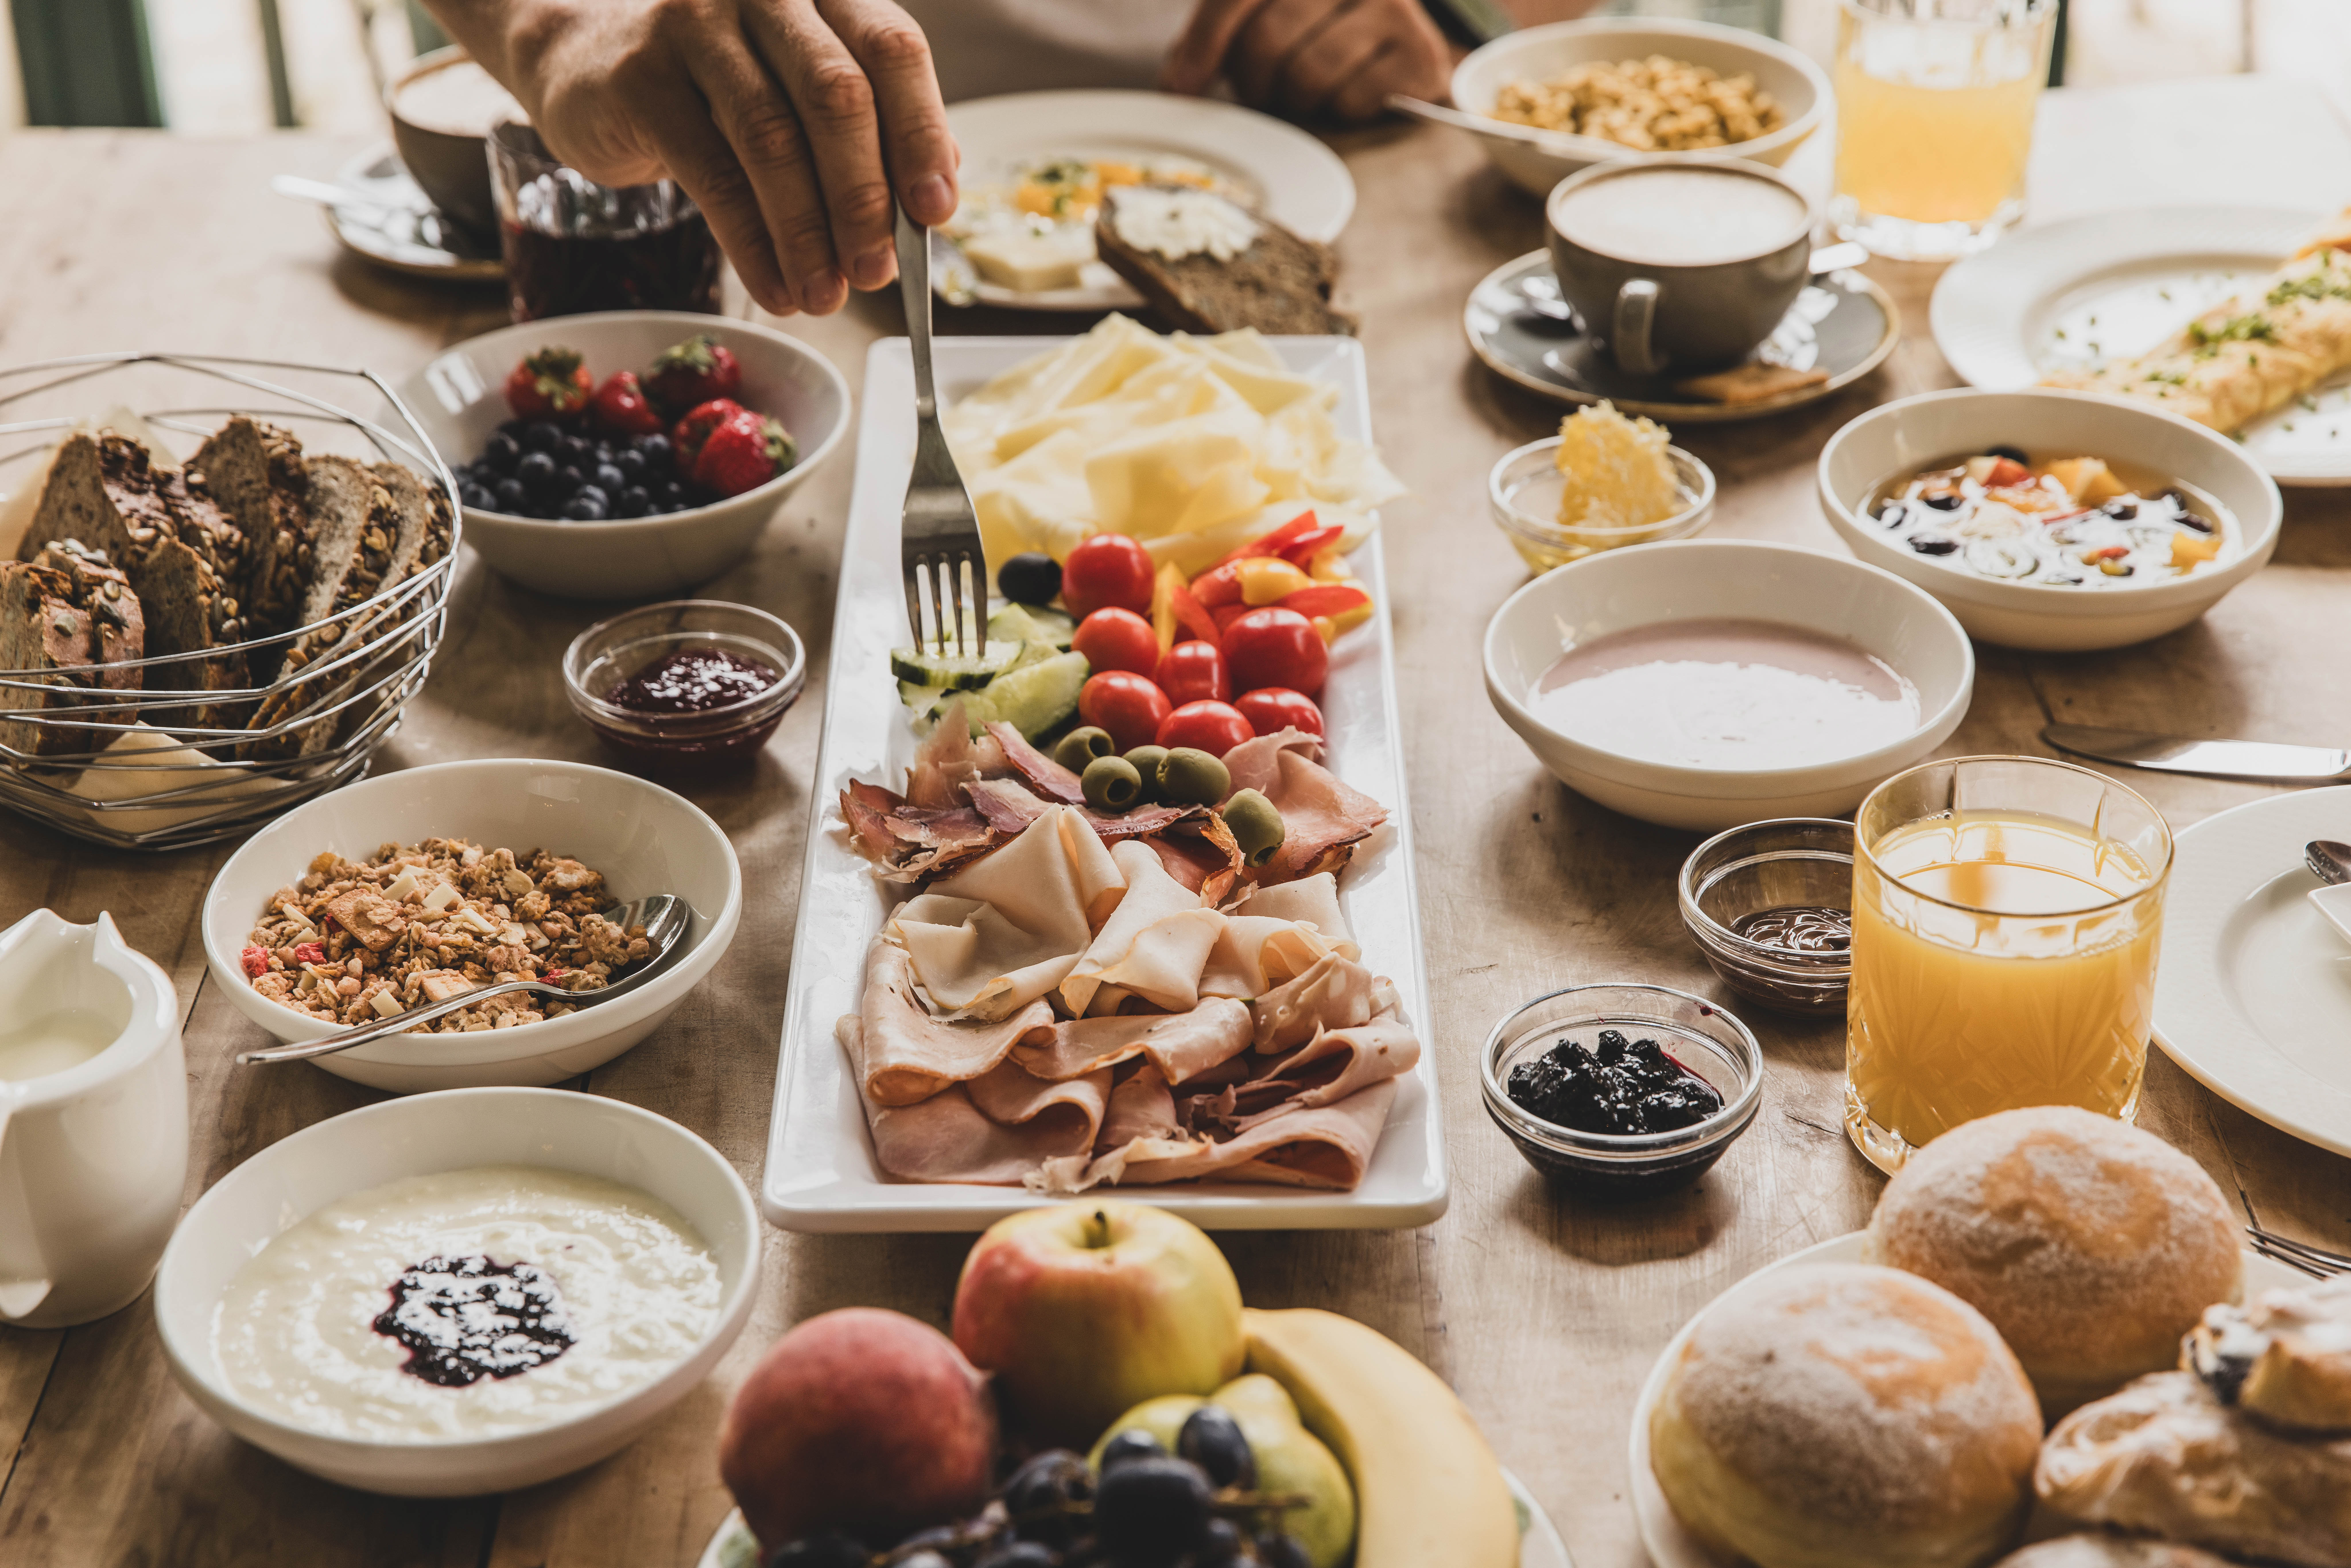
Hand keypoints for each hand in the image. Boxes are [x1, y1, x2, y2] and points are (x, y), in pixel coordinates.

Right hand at [431, 0, 958, 314]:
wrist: (592, 65)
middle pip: (837, 95)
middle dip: (864, 198)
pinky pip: (713, 177)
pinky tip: (775, 290)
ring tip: (825, 297)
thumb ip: (872, 128)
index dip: (921, 133)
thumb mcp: (801, 92)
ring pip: (773, 141)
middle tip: (876, 274)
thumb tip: (937, 193)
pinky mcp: (642, 79)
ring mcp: (695, 26)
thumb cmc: (722, 87)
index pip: (892, 50)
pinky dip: (753, 246)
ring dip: (807, 235)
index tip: (936, 212)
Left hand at [1161, 0, 1448, 122]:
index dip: (1203, 43)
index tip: (1180, 88)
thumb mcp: (1272, 16)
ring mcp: (1390, 7)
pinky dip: (1343, 109)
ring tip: (1310, 89)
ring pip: (1309, 73)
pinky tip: (1353, 91)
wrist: (1407, 44)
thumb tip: (1178, 81)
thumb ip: (1223, 32)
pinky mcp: (1417, 51)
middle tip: (1264, 91)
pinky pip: (1351, 98)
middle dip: (1255, 81)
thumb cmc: (1326, 29)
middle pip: (1268, 39)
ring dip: (1299, 99)